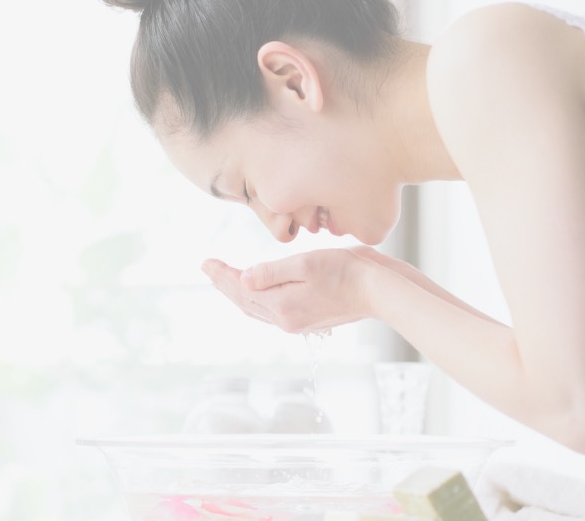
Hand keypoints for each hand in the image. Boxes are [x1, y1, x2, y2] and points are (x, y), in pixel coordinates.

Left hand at [201, 247, 379, 333]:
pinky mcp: (307, 320)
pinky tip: (254, 292)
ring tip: (224, 279)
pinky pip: (270, 312)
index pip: (241, 289)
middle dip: (224, 284)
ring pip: (256, 309)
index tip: (206, 262)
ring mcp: (296, 323)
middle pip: (245, 302)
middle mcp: (286, 319)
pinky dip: (256, 300)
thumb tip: (243, 279)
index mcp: (281, 305)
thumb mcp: (305, 263)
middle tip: (208, 268)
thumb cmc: (346, 270)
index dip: (222, 275)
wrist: (378, 291)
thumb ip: (271, 272)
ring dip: (238, 293)